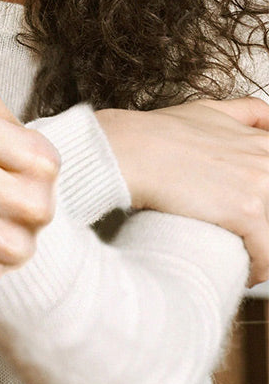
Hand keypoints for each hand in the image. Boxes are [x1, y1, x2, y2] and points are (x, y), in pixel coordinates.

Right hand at [97, 98, 268, 285]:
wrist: (128, 149)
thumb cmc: (155, 133)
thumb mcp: (205, 110)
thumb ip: (243, 112)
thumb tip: (266, 116)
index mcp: (260, 141)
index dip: (262, 197)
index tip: (253, 210)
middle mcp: (266, 160)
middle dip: (262, 223)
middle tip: (244, 234)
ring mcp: (260, 185)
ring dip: (263, 248)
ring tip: (246, 259)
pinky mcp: (247, 211)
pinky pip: (267, 255)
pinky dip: (259, 269)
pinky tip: (245, 272)